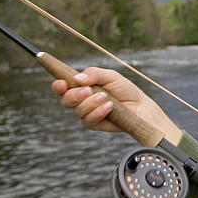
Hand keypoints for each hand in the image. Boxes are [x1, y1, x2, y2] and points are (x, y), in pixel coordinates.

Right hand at [50, 67, 178, 141]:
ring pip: (78, 110)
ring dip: (92, 103)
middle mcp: (81, 100)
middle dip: (75, 95)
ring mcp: (86, 112)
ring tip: (107, 98)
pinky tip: (109, 107)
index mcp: (81, 86)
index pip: (63, 86)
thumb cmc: (125, 90)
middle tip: (88, 90)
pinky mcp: (93, 124)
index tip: (61, 83)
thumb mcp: (111, 76)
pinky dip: (98, 112)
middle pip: (65, 100)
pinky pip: (88, 120)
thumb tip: (77, 78)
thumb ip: (94, 74)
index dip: (58, 85)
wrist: (140, 106)